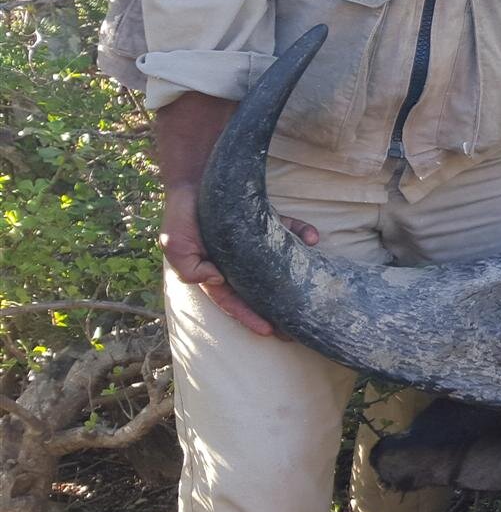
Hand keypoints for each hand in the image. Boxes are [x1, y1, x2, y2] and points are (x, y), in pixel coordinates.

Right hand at [161, 185, 318, 338]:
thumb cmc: (181, 216)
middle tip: (298, 326)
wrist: (193, 180)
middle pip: (262, 290)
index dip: (249, 318)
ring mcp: (257, 244)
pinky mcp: (269, 222)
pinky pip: (291, 230)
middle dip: (278, 309)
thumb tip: (217, 280)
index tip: (267, 331)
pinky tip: (313, 238)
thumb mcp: (174, 246)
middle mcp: (239, 263)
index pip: (233, 302)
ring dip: (299, 273)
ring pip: (281, 263)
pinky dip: (303, 233)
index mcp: (215, 273)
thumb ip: (189, 269)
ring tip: (315, 287)